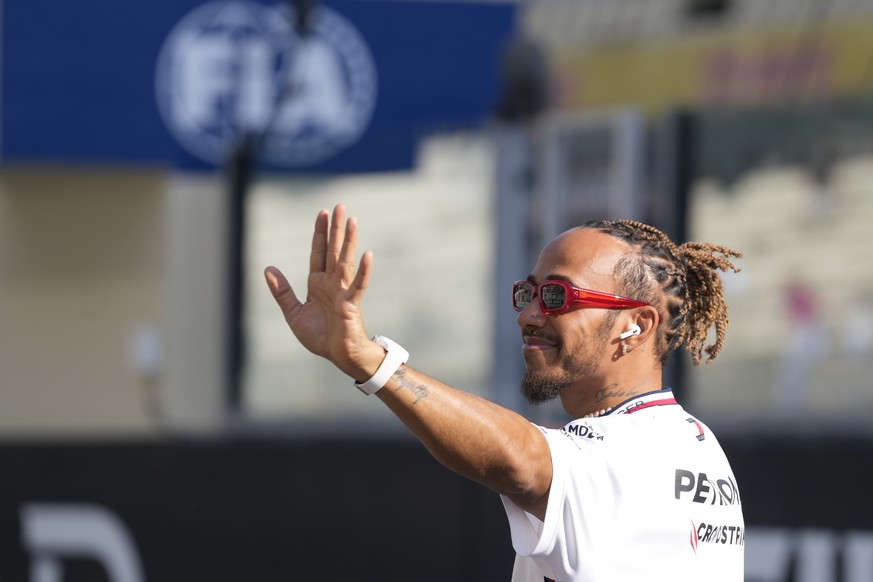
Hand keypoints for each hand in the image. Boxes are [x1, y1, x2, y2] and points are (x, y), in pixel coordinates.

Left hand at [264, 204, 381, 380]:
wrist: (339, 356)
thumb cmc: (320, 336)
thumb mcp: (294, 313)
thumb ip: (282, 292)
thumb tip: (267, 268)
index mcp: (317, 283)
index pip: (318, 252)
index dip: (319, 233)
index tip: (322, 212)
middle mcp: (331, 283)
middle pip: (332, 250)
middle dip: (335, 228)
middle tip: (339, 206)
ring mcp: (342, 291)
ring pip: (345, 261)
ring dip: (348, 241)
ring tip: (351, 220)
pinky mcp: (351, 304)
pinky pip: (358, 285)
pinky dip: (363, 271)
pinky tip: (367, 255)